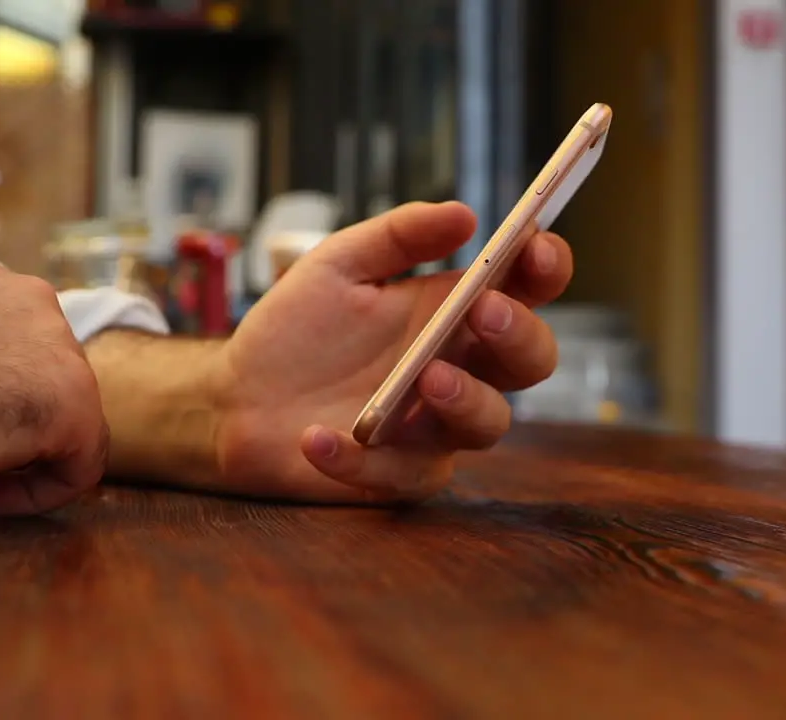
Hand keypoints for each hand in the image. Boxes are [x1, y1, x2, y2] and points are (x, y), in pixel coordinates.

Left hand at [211, 201, 571, 502]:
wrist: (239, 397)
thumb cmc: (298, 330)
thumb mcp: (339, 265)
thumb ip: (398, 236)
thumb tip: (464, 215)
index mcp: (456, 313)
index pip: (526, 290)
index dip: (546, 268)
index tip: (534, 245)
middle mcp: (462, 369)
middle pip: (531, 360)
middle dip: (520, 335)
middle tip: (483, 312)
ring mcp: (437, 427)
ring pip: (489, 424)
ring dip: (466, 400)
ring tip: (425, 378)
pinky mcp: (401, 475)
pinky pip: (403, 474)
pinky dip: (362, 459)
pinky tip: (317, 437)